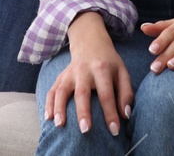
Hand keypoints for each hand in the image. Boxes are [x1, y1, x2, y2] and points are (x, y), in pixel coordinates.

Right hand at [45, 16, 131, 136]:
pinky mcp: (60, 76)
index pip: (106, 94)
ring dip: (59, 108)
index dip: (111, 113)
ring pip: (62, 91)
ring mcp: (70, 73)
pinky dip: (48, 103)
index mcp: (102, 69)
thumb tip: (125, 115)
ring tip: (59, 125)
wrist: (90, 42)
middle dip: (83, 112)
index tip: (115, 131)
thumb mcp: (122, 72)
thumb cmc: (109, 63)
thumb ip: (126, 93)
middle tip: (85, 130)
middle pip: (82, 92)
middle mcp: (84, 70)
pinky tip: (48, 118)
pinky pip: (52, 90)